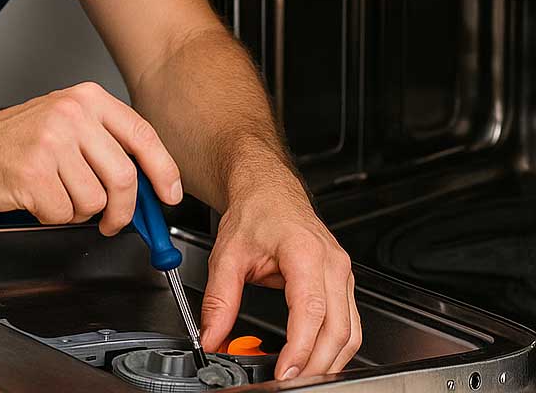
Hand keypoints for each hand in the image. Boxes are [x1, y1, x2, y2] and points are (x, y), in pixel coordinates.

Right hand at [0, 81, 181, 234]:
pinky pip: (64, 213)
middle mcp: (72, 114)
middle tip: (112, 221)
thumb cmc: (16, 140)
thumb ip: (107, 145)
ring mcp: (51, 141)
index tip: (170, 194)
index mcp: (87, 98)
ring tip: (56, 194)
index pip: (141, 135)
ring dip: (79, 211)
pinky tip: (37, 197)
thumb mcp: (67, 124)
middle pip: (123, 176)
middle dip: (123, 210)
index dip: (163, 170)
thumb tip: (150, 185)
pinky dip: (54, 216)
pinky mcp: (33, 172)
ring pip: (94, 200)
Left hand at [199, 177, 361, 379]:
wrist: (268, 188)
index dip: (301, 348)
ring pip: (350, 332)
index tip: (283, 371)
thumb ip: (219, 300)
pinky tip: (313, 359)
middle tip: (288, 382)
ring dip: (329, 361)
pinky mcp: (343, 281)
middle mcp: (332, 263)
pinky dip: (334, 347)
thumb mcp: (227, 254)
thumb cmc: (254, 211)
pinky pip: (349, 323)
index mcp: (304, 252)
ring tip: (298, 376)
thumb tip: (211, 336)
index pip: (311, 312)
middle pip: (338, 330)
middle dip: (316, 365)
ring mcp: (342, 272)